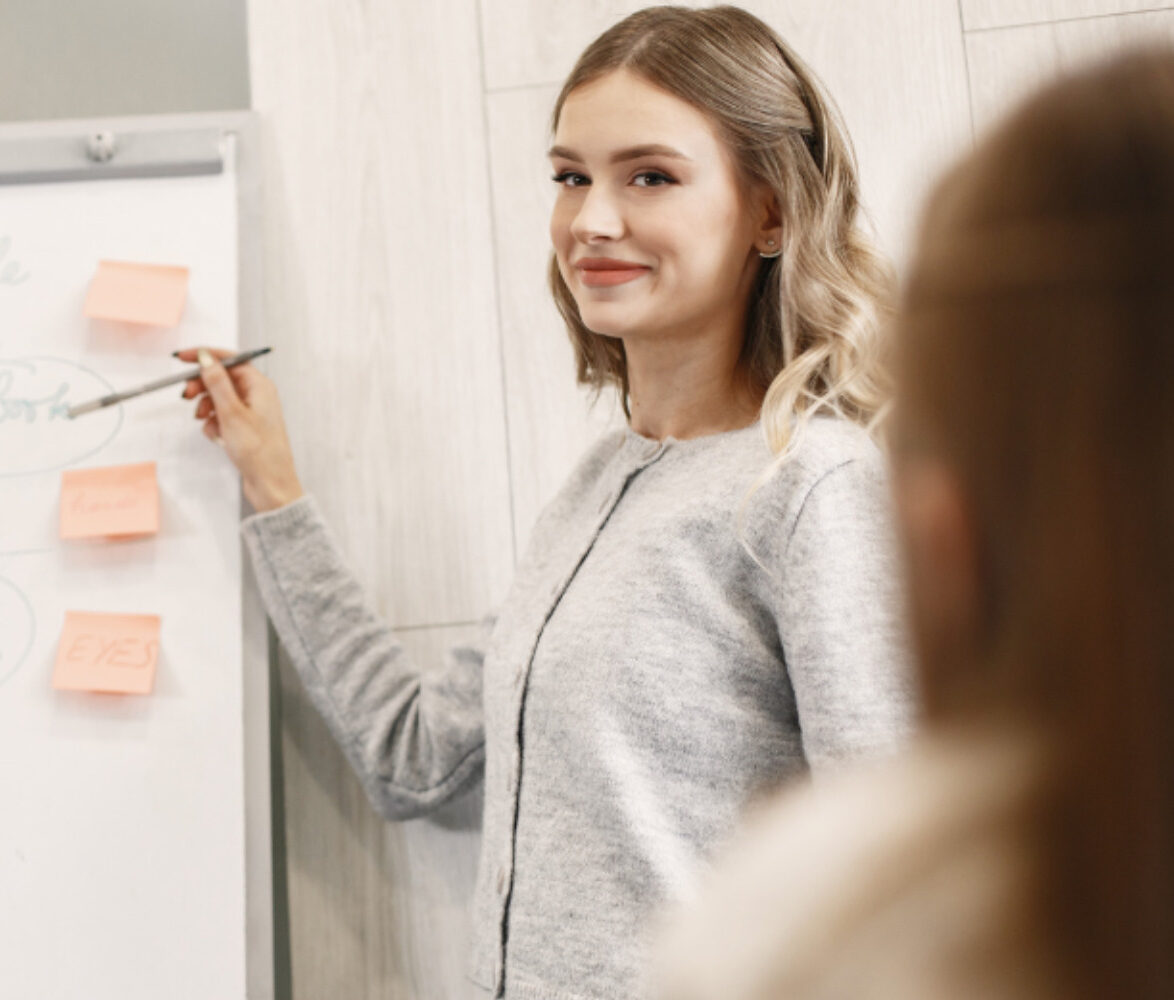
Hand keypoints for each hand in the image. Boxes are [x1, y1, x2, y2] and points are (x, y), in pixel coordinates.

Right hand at [178, 347, 304, 512]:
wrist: (270, 484)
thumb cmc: (259, 451)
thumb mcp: (231, 412)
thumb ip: (217, 383)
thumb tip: (206, 358)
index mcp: (260, 386)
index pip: (230, 359)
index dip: (205, 356)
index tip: (182, 358)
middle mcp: (257, 396)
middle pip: (222, 379)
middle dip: (202, 386)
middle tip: (186, 396)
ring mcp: (251, 413)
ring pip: (219, 399)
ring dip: (207, 408)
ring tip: (205, 421)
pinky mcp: (244, 428)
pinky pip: (222, 418)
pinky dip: (214, 424)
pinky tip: (218, 437)